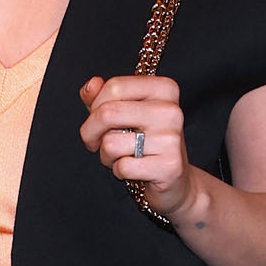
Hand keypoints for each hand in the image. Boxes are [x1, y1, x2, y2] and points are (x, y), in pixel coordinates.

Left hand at [78, 75, 196, 217]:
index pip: (115, 86)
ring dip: (106, 155)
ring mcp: (171, 139)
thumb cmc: (146, 142)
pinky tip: (133, 170)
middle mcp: (171, 110)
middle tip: (93, 142)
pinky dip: (119, 171)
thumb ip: (103, 96)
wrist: (175, 181)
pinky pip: (122, 166)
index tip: (94, 119)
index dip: (95, 105)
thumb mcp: (124, 112)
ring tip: (121, 156)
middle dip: (90, 131)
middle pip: (108, 113)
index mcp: (164, 89)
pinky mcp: (169, 166)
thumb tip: (91, 84)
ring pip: (111, 143)